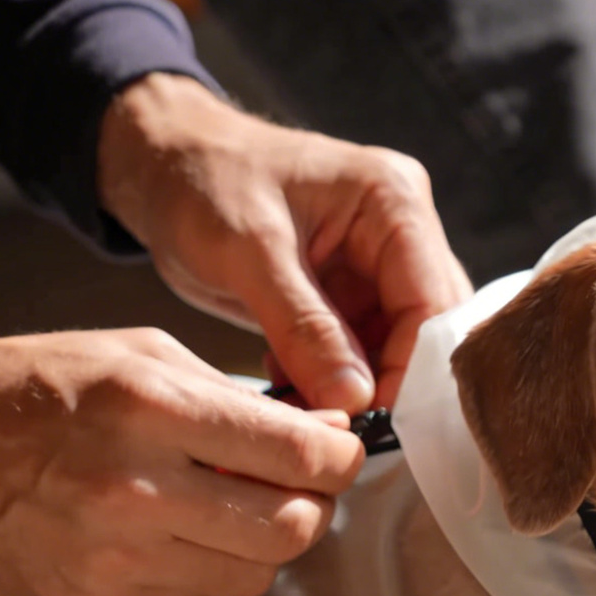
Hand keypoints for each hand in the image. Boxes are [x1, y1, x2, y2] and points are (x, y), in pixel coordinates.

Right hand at [0, 331, 363, 595]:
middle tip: (299, 483)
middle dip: (313, 506)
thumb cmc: (33, 387)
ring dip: (261, 541)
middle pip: (289, 531)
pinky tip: (172, 529)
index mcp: (150, 410)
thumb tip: (321, 432)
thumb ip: (231, 395)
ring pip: (251, 575)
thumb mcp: (136, 353)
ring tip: (229, 503)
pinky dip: (205, 566)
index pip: (297, 456)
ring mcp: (114, 559)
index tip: (339, 450)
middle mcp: (135, 491)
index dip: (340, 456)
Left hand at [98, 73, 471, 412]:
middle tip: (342, 428)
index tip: (371, 422)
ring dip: (357, 388)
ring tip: (307, 410)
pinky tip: (293, 392)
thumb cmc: (203, 183)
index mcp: (394, 201)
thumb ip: (304, 327)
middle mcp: (400, 230)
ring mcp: (375, 264)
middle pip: (424, 328)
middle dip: (389, 382)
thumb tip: (356, 400)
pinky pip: (358, 351)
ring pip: (394, 346)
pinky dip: (331, 380)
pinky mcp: (347, 292)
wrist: (164, 167)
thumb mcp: (249, 254)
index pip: (431, 303)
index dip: (410, 369)